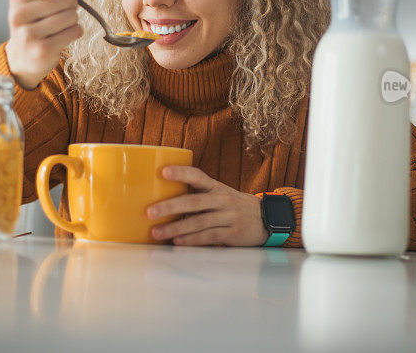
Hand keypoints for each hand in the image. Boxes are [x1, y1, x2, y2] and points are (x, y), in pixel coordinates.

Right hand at [5, 0, 82, 88]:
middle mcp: (19, 14)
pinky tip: (65, 34)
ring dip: (73, 19)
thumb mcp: (33, 0)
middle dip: (72, 3)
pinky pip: (74, 31)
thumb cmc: (33, 23)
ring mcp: (29, 34)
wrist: (23, 58)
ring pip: (72, 16)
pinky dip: (76, 31)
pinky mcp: (42, 50)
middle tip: (65, 9)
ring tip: (63, 24)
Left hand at [147, 166, 268, 246]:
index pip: (197, 176)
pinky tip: (178, 243)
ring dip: (176, 228)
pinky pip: (209, 236)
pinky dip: (192, 240)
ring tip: (157, 233)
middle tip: (150, 212)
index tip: (162, 172)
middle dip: (170, 206)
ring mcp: (229, 216)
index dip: (180, 172)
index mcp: (215, 187)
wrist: (265, 218)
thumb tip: (162, 201)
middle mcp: (222, 199)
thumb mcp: (218, 195)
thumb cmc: (231, 206)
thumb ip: (197, 196)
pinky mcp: (233, 233)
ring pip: (199, 222)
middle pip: (194, 201)